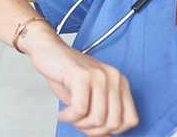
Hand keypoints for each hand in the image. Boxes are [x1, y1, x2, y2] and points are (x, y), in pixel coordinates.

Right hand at [23, 25, 138, 135]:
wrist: (47, 48)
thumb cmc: (65, 71)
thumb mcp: (88, 95)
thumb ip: (101, 112)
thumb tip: (106, 136)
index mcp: (119, 82)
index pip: (130, 120)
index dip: (111, 130)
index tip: (94, 127)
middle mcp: (113, 77)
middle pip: (113, 123)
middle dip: (92, 130)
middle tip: (77, 123)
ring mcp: (98, 75)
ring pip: (97, 119)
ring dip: (79, 124)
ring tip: (69, 116)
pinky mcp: (81, 75)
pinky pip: (79, 109)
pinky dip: (69, 117)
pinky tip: (62, 113)